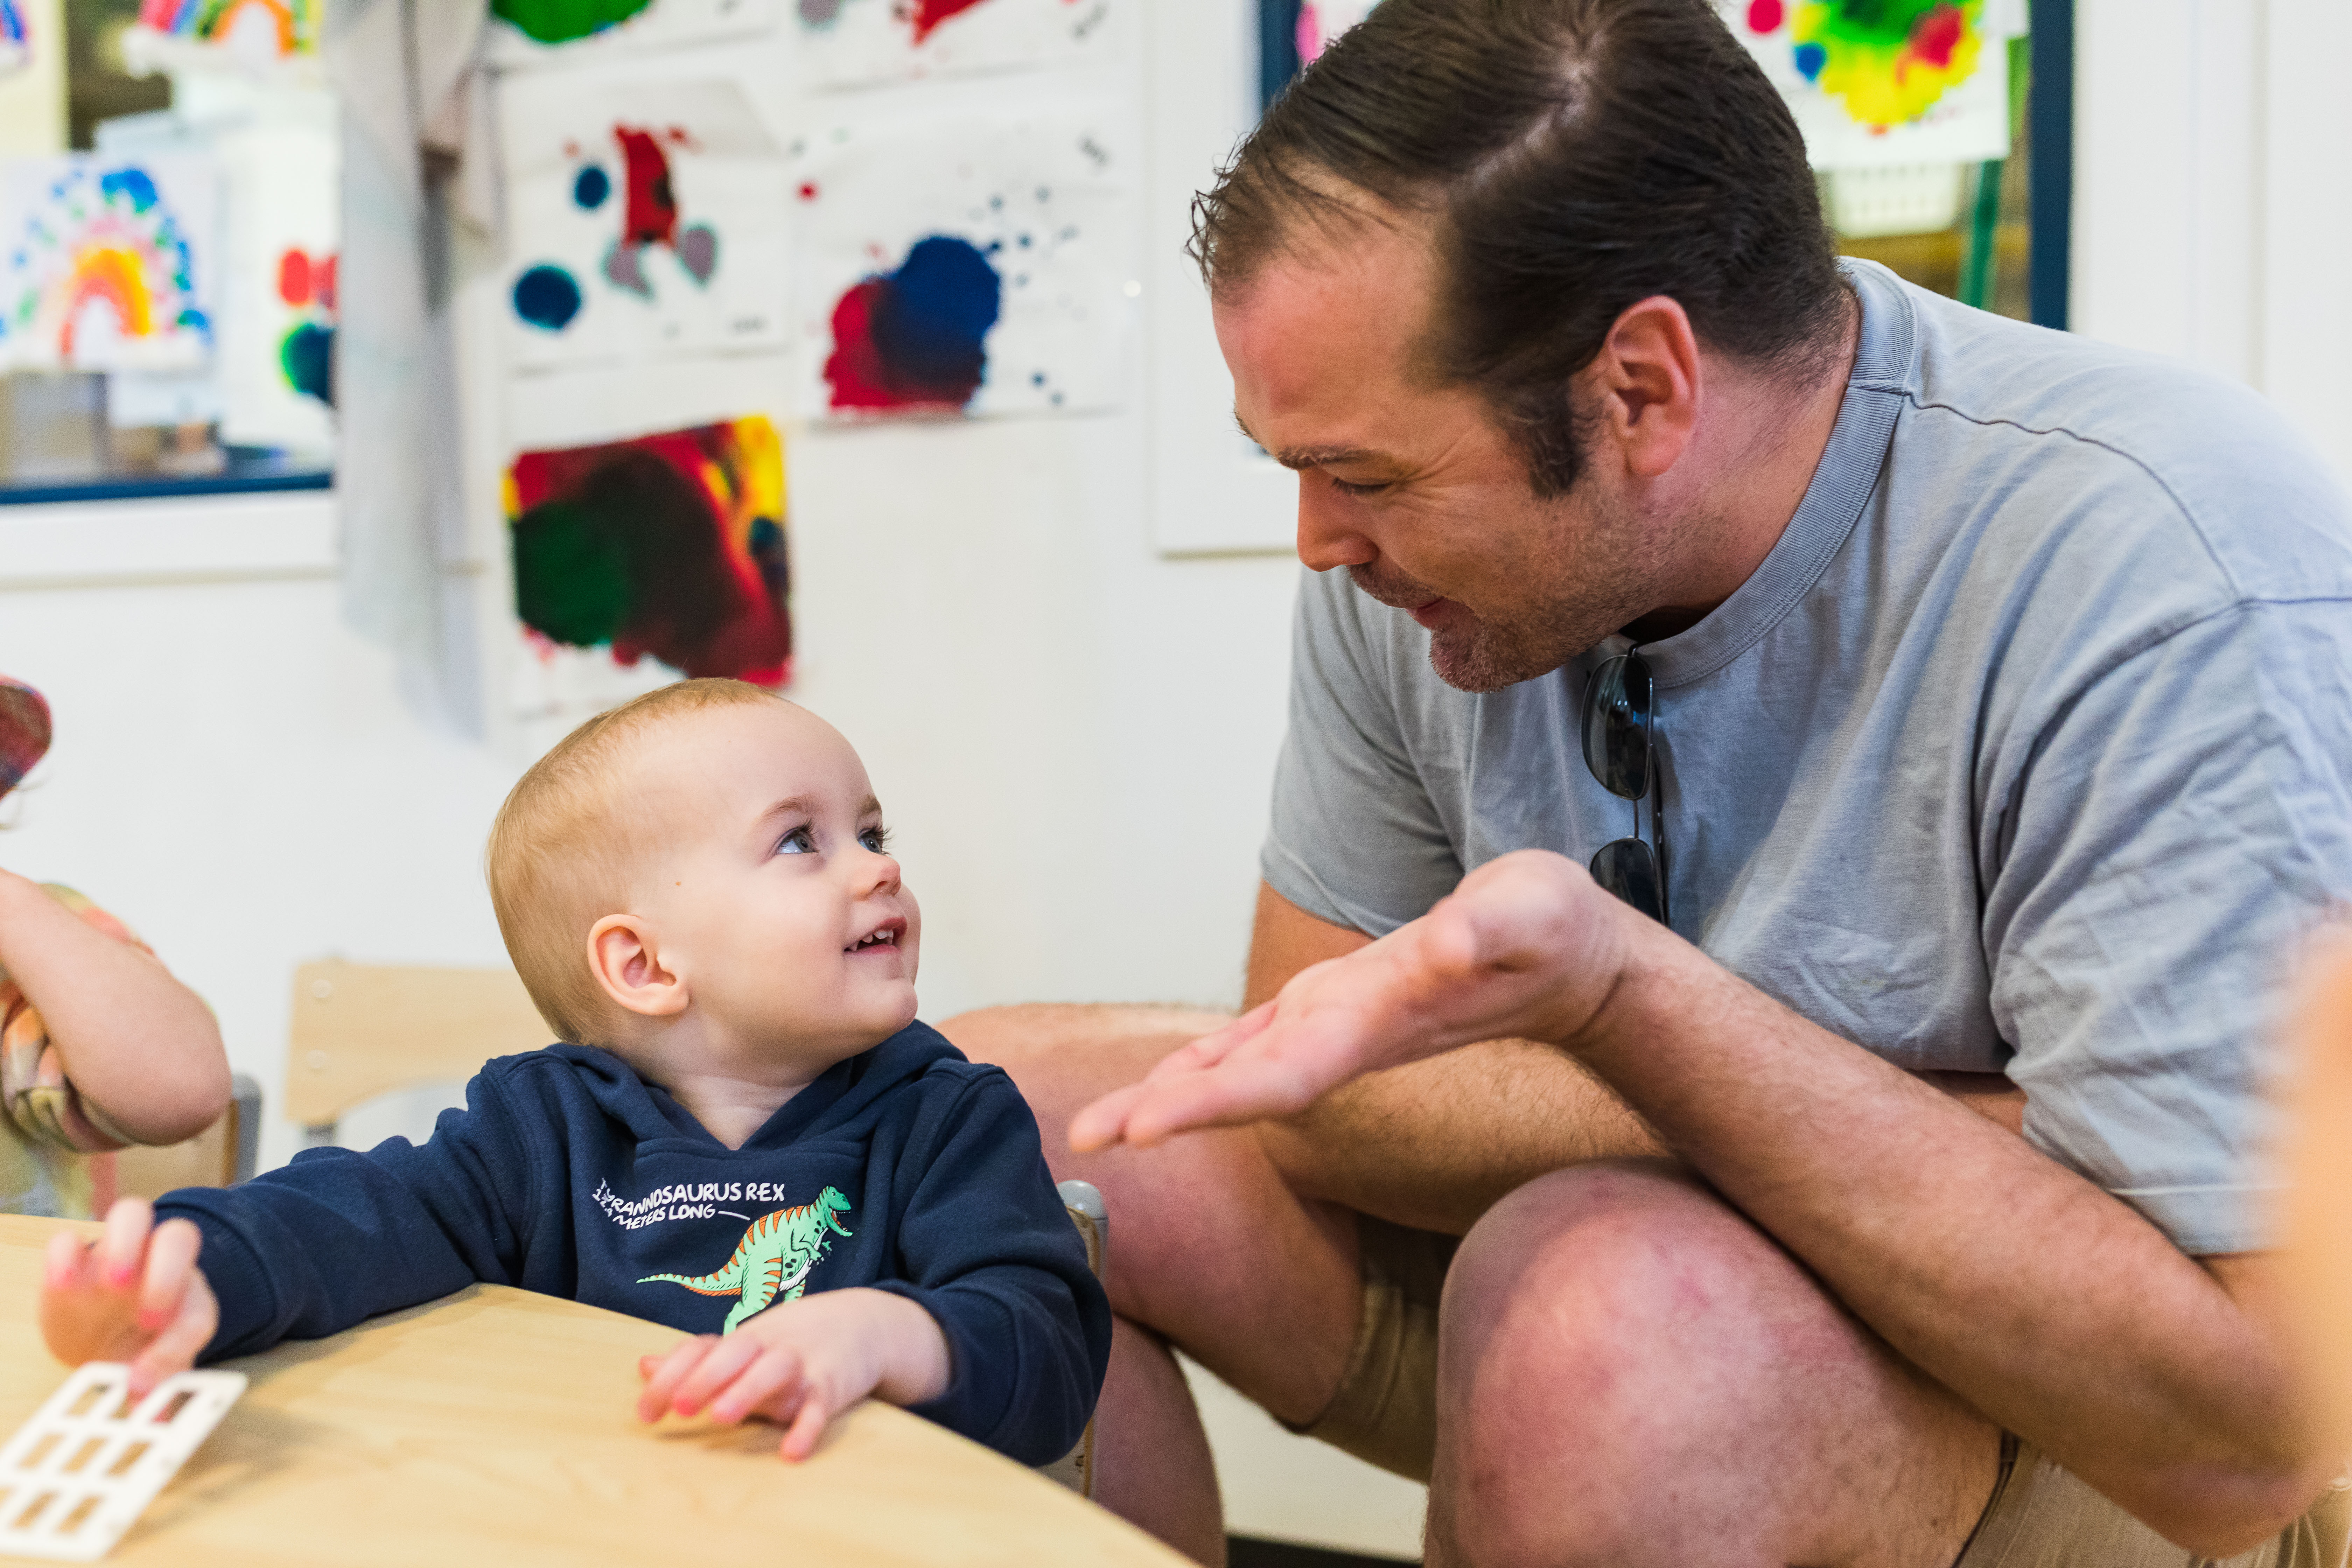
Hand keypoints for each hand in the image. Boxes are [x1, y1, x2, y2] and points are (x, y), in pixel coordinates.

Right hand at [39, 1197, 217, 1395]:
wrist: (103, 1331)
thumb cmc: (136, 1348)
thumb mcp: (150, 1370)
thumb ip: (156, 1388)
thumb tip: (153, 1417)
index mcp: (186, 1296)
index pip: (198, 1310)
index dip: (180, 1341)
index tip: (146, 1377)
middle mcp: (157, 1264)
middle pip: (179, 1236)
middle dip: (167, 1272)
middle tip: (147, 1316)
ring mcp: (116, 1254)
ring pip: (132, 1214)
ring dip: (126, 1245)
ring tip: (111, 1285)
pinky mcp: (72, 1258)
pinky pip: (69, 1237)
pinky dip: (64, 1255)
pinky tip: (63, 1284)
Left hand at [634, 1288, 949, 1460]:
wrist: (866, 1324)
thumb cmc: (793, 1343)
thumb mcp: (747, 1346)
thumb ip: (699, 1361)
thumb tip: (644, 1365)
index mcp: (744, 1339)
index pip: (701, 1348)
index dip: (670, 1376)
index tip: (644, 1413)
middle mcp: (770, 1346)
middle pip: (735, 1352)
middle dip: (704, 1378)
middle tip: (678, 1408)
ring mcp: (804, 1363)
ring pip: (775, 1369)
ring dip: (747, 1390)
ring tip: (722, 1416)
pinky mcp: (834, 1385)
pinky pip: (820, 1405)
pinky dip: (807, 1426)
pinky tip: (791, 1451)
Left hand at [1070, 850, 1644, 1151]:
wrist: (1569, 963)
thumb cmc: (1549, 933)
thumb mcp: (1532, 912)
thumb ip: (1491, 929)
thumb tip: (1449, 945)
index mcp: (1378, 1022)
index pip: (1282, 1074)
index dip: (1213, 1099)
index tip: (1147, 1127)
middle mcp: (1347, 1035)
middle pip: (1243, 1084)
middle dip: (1167, 1110)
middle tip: (1084, 1138)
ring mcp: (1338, 1025)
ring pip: (1238, 1069)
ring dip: (1168, 1096)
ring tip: (1094, 1128)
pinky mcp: (1337, 1006)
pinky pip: (1256, 1043)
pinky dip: (1205, 1064)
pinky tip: (1162, 1081)